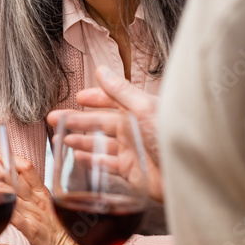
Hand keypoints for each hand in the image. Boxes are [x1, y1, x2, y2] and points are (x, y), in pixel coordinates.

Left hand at [8, 156, 91, 244]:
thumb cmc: (57, 231)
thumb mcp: (47, 206)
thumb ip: (32, 192)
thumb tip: (14, 179)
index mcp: (42, 194)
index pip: (27, 169)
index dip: (11, 158)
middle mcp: (37, 202)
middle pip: (16, 179)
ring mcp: (34, 216)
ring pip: (13, 195)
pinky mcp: (32, 232)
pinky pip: (17, 219)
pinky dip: (6, 211)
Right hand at [49, 65, 162, 202]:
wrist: (189, 174)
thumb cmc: (172, 137)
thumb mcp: (144, 108)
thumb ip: (120, 90)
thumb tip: (101, 70)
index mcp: (138, 111)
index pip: (112, 101)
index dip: (95, 98)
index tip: (78, 97)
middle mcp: (134, 130)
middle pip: (99, 123)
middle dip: (77, 120)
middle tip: (55, 119)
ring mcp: (132, 151)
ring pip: (99, 144)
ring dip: (80, 140)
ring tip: (62, 139)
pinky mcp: (131, 172)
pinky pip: (106, 165)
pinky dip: (91, 162)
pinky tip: (78, 158)